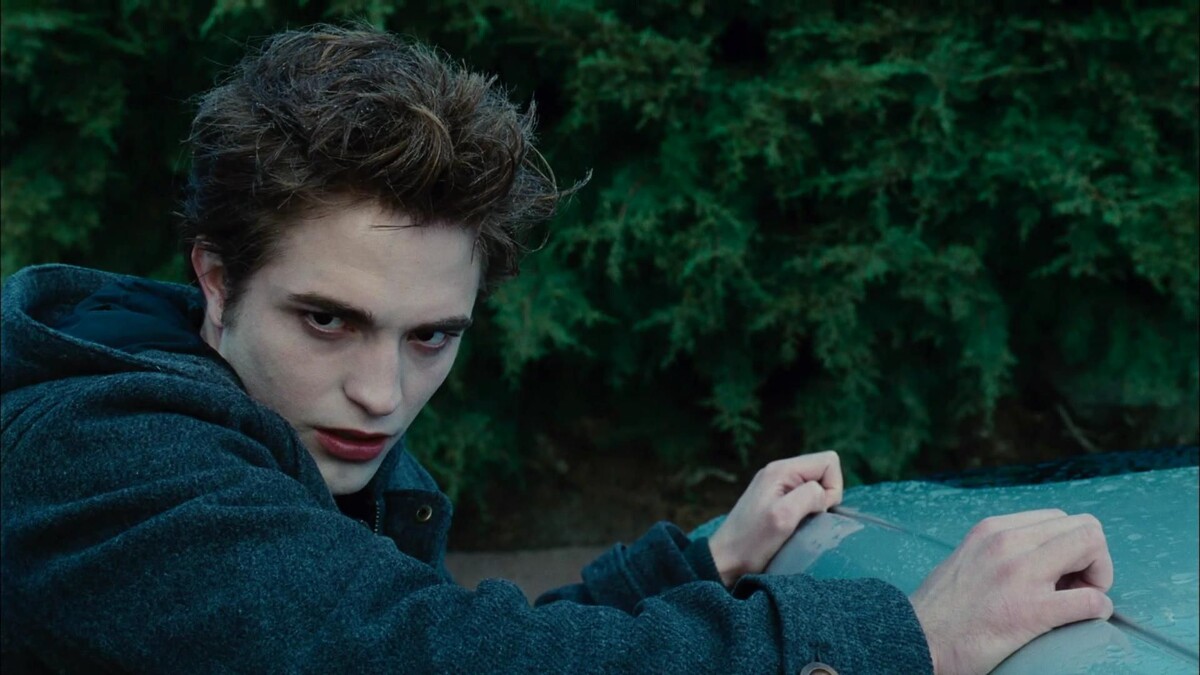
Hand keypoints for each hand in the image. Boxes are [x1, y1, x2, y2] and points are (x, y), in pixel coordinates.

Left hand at [708, 451, 842, 585]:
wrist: (724, 561)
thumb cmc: (751, 542)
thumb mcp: (784, 517)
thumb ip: (808, 496)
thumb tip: (823, 493)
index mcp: (781, 470)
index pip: (828, 461)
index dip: (832, 488)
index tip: (815, 511)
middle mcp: (779, 472)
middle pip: (823, 472)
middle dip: (825, 497)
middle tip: (806, 519)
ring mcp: (776, 486)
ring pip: (815, 487)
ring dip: (815, 507)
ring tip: (798, 525)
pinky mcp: (774, 501)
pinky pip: (804, 498)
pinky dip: (806, 513)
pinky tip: (793, 528)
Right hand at [909, 509, 1113, 674]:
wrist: (914, 640)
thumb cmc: (942, 610)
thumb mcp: (969, 559)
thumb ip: (1002, 550)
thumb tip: (1043, 556)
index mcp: (992, 530)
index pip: (1059, 518)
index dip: (1070, 546)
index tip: (1059, 574)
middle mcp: (1006, 543)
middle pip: (1084, 526)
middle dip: (1093, 558)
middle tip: (1076, 587)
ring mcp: (1019, 575)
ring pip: (1093, 547)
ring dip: (1099, 577)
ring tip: (1078, 600)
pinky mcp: (1029, 612)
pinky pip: (1092, 600)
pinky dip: (1098, 609)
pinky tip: (1082, 620)